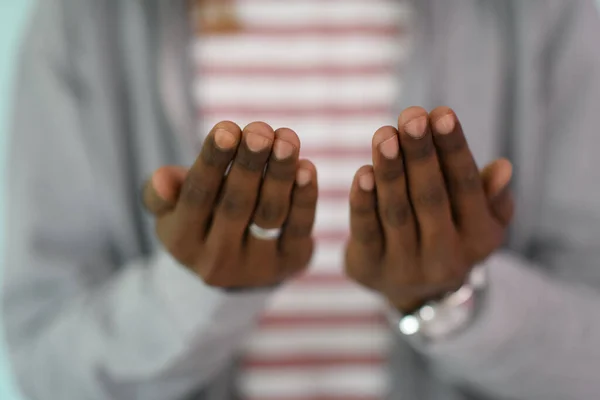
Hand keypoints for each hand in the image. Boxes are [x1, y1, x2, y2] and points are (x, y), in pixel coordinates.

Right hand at [142, 121, 317, 287]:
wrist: (237, 267)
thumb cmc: (201, 219)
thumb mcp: (172, 209)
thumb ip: (161, 194)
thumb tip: (161, 179)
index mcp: (182, 241)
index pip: (197, 196)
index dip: (212, 161)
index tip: (226, 128)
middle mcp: (217, 259)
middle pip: (236, 204)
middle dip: (249, 163)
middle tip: (260, 130)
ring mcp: (256, 265)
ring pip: (270, 214)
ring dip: (280, 173)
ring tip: (286, 139)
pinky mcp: (291, 263)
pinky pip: (299, 227)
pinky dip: (305, 196)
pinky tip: (306, 167)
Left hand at [345, 107, 513, 312]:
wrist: (413, 293)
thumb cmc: (448, 236)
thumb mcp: (478, 222)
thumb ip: (491, 196)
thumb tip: (504, 167)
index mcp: (479, 238)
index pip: (466, 187)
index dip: (453, 150)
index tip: (442, 113)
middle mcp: (445, 256)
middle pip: (431, 197)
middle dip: (420, 154)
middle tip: (411, 116)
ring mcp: (405, 265)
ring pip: (397, 211)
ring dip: (390, 170)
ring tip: (384, 134)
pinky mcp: (370, 268)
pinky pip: (366, 230)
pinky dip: (362, 201)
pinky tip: (362, 172)